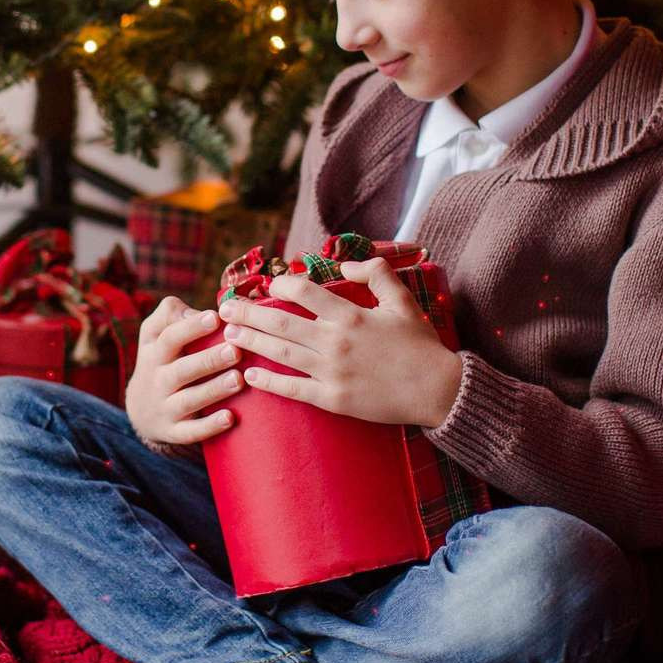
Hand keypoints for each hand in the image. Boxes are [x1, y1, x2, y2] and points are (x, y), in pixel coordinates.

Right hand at [123, 296, 243, 454]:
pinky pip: (190, 432)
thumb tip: (199, 311)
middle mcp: (157, 380)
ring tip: (238, 379)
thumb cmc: (161, 360)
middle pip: (181, 370)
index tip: (216, 317)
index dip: (191, 327)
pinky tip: (230, 418)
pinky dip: (209, 426)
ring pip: (188, 400)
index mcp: (154, 353)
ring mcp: (164, 408)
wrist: (141, 411)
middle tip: (235, 350)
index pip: (170, 337)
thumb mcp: (154, 335)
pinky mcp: (173, 432)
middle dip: (208, 360)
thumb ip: (171, 314)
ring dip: (213, 390)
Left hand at [215, 258, 461, 427]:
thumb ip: (376, 273)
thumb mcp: (402, 300)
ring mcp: (332, 373)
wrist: (438, 390)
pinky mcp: (333, 400)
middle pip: (281, 322)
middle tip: (225, 308)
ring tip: (228, 335)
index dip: (280, 284)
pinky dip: (269, 383)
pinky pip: (293, 390)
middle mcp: (336, 342)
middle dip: (249, 314)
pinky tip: (249, 377)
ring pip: (281, 353)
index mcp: (351, 315)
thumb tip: (345, 263)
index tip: (266, 284)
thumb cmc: (420, 345)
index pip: (305, 292)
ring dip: (251, 343)